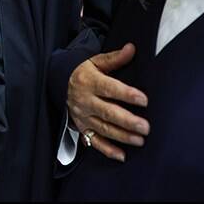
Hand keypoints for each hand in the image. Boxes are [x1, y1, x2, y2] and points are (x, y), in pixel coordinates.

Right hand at [67, 43, 149, 161]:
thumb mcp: (95, 61)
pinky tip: (122, 155)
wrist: (58, 82)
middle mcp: (85, 100)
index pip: (109, 88)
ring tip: (140, 140)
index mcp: (89, 81)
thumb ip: (114, 58)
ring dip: (122, 136)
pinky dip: (107, 149)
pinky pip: (93, 141)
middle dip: (127, 121)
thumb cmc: (82, 71)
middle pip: (107, 112)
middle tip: (145, 127)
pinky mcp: (81, 127)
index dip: (126, 94)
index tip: (144, 100)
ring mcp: (82, 116)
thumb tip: (132, 48)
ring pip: (103, 128)